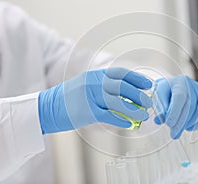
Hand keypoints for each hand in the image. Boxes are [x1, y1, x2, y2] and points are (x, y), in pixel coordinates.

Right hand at [38, 68, 152, 133]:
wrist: (48, 107)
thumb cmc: (70, 97)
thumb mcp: (87, 85)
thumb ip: (104, 86)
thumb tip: (127, 94)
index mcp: (95, 75)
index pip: (121, 73)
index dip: (137, 78)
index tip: (148, 84)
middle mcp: (94, 83)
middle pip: (122, 86)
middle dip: (139, 94)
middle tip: (149, 102)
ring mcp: (90, 97)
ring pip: (118, 102)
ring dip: (134, 109)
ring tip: (144, 115)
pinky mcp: (87, 113)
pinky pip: (109, 116)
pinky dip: (121, 120)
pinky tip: (129, 124)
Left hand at [154, 75, 197, 138]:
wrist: (172, 87)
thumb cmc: (164, 92)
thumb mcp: (159, 97)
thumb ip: (161, 108)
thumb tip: (160, 120)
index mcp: (180, 82)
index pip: (180, 97)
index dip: (175, 112)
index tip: (169, 124)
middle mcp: (193, 86)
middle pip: (190, 106)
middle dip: (181, 122)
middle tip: (173, 134)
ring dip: (189, 124)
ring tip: (179, 130)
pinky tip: (188, 128)